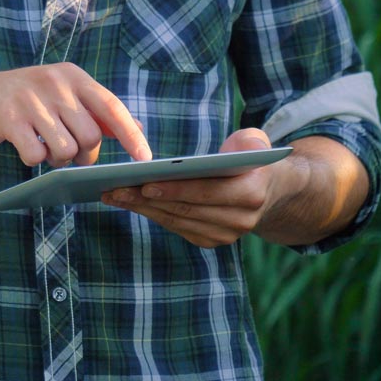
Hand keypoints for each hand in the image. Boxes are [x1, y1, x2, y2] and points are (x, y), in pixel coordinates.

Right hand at [0, 63, 151, 167]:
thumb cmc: (25, 102)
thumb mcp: (62, 96)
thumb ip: (97, 111)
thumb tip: (137, 127)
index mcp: (72, 75)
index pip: (111, 107)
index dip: (131, 135)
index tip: (146, 158)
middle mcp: (54, 82)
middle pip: (89, 136)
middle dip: (83, 154)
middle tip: (68, 153)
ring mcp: (30, 99)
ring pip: (65, 149)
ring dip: (57, 159)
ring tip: (44, 148)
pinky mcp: (9, 118)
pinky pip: (36, 156)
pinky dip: (33, 160)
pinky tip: (25, 147)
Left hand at [101, 128, 276, 247]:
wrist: (267, 191)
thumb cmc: (250, 158)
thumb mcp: (256, 143)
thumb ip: (252, 141)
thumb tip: (238, 147)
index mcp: (252, 194)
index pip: (207, 192)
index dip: (175, 189)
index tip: (145, 183)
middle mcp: (240, 220)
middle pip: (185, 209)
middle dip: (147, 199)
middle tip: (116, 188)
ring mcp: (224, 234)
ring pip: (175, 220)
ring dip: (141, 208)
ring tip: (113, 194)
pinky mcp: (209, 240)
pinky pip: (174, 226)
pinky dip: (149, 214)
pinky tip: (127, 202)